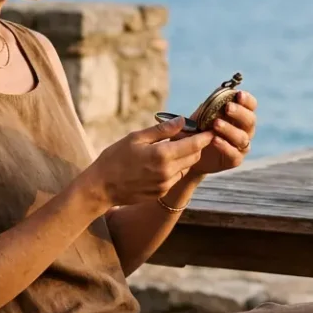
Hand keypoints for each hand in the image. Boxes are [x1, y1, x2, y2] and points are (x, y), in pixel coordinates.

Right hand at [82, 116, 214, 207]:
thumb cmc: (115, 158)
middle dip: (195, 146)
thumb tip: (182, 120)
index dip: (205, 137)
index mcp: (162, 155)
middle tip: (188, 135)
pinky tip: (162, 162)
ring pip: (186, 168)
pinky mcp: (161, 192)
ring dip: (185, 157)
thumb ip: (162, 130)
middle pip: (194, 157)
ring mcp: (165, 184)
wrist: (101, 187)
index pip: (194, 145)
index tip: (210, 129)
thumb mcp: (136, 138)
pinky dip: (175, 168)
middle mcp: (168, 172)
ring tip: (172, 147)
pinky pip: (175, 178)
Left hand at [189, 90, 257, 176]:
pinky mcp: (234, 159)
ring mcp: (241, 146)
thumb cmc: (201, 127)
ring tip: (216, 124)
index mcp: (241, 115)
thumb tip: (222, 88)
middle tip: (228, 108)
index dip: (247, 100)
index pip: (251, 105)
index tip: (238, 94)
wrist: (190, 151)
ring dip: (230, 129)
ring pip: (242, 138)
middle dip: (240, 113)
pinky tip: (214, 140)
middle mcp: (245, 130)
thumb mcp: (204, 112)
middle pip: (250, 120)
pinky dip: (225, 146)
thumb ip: (214, 101)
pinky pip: (234, 154)